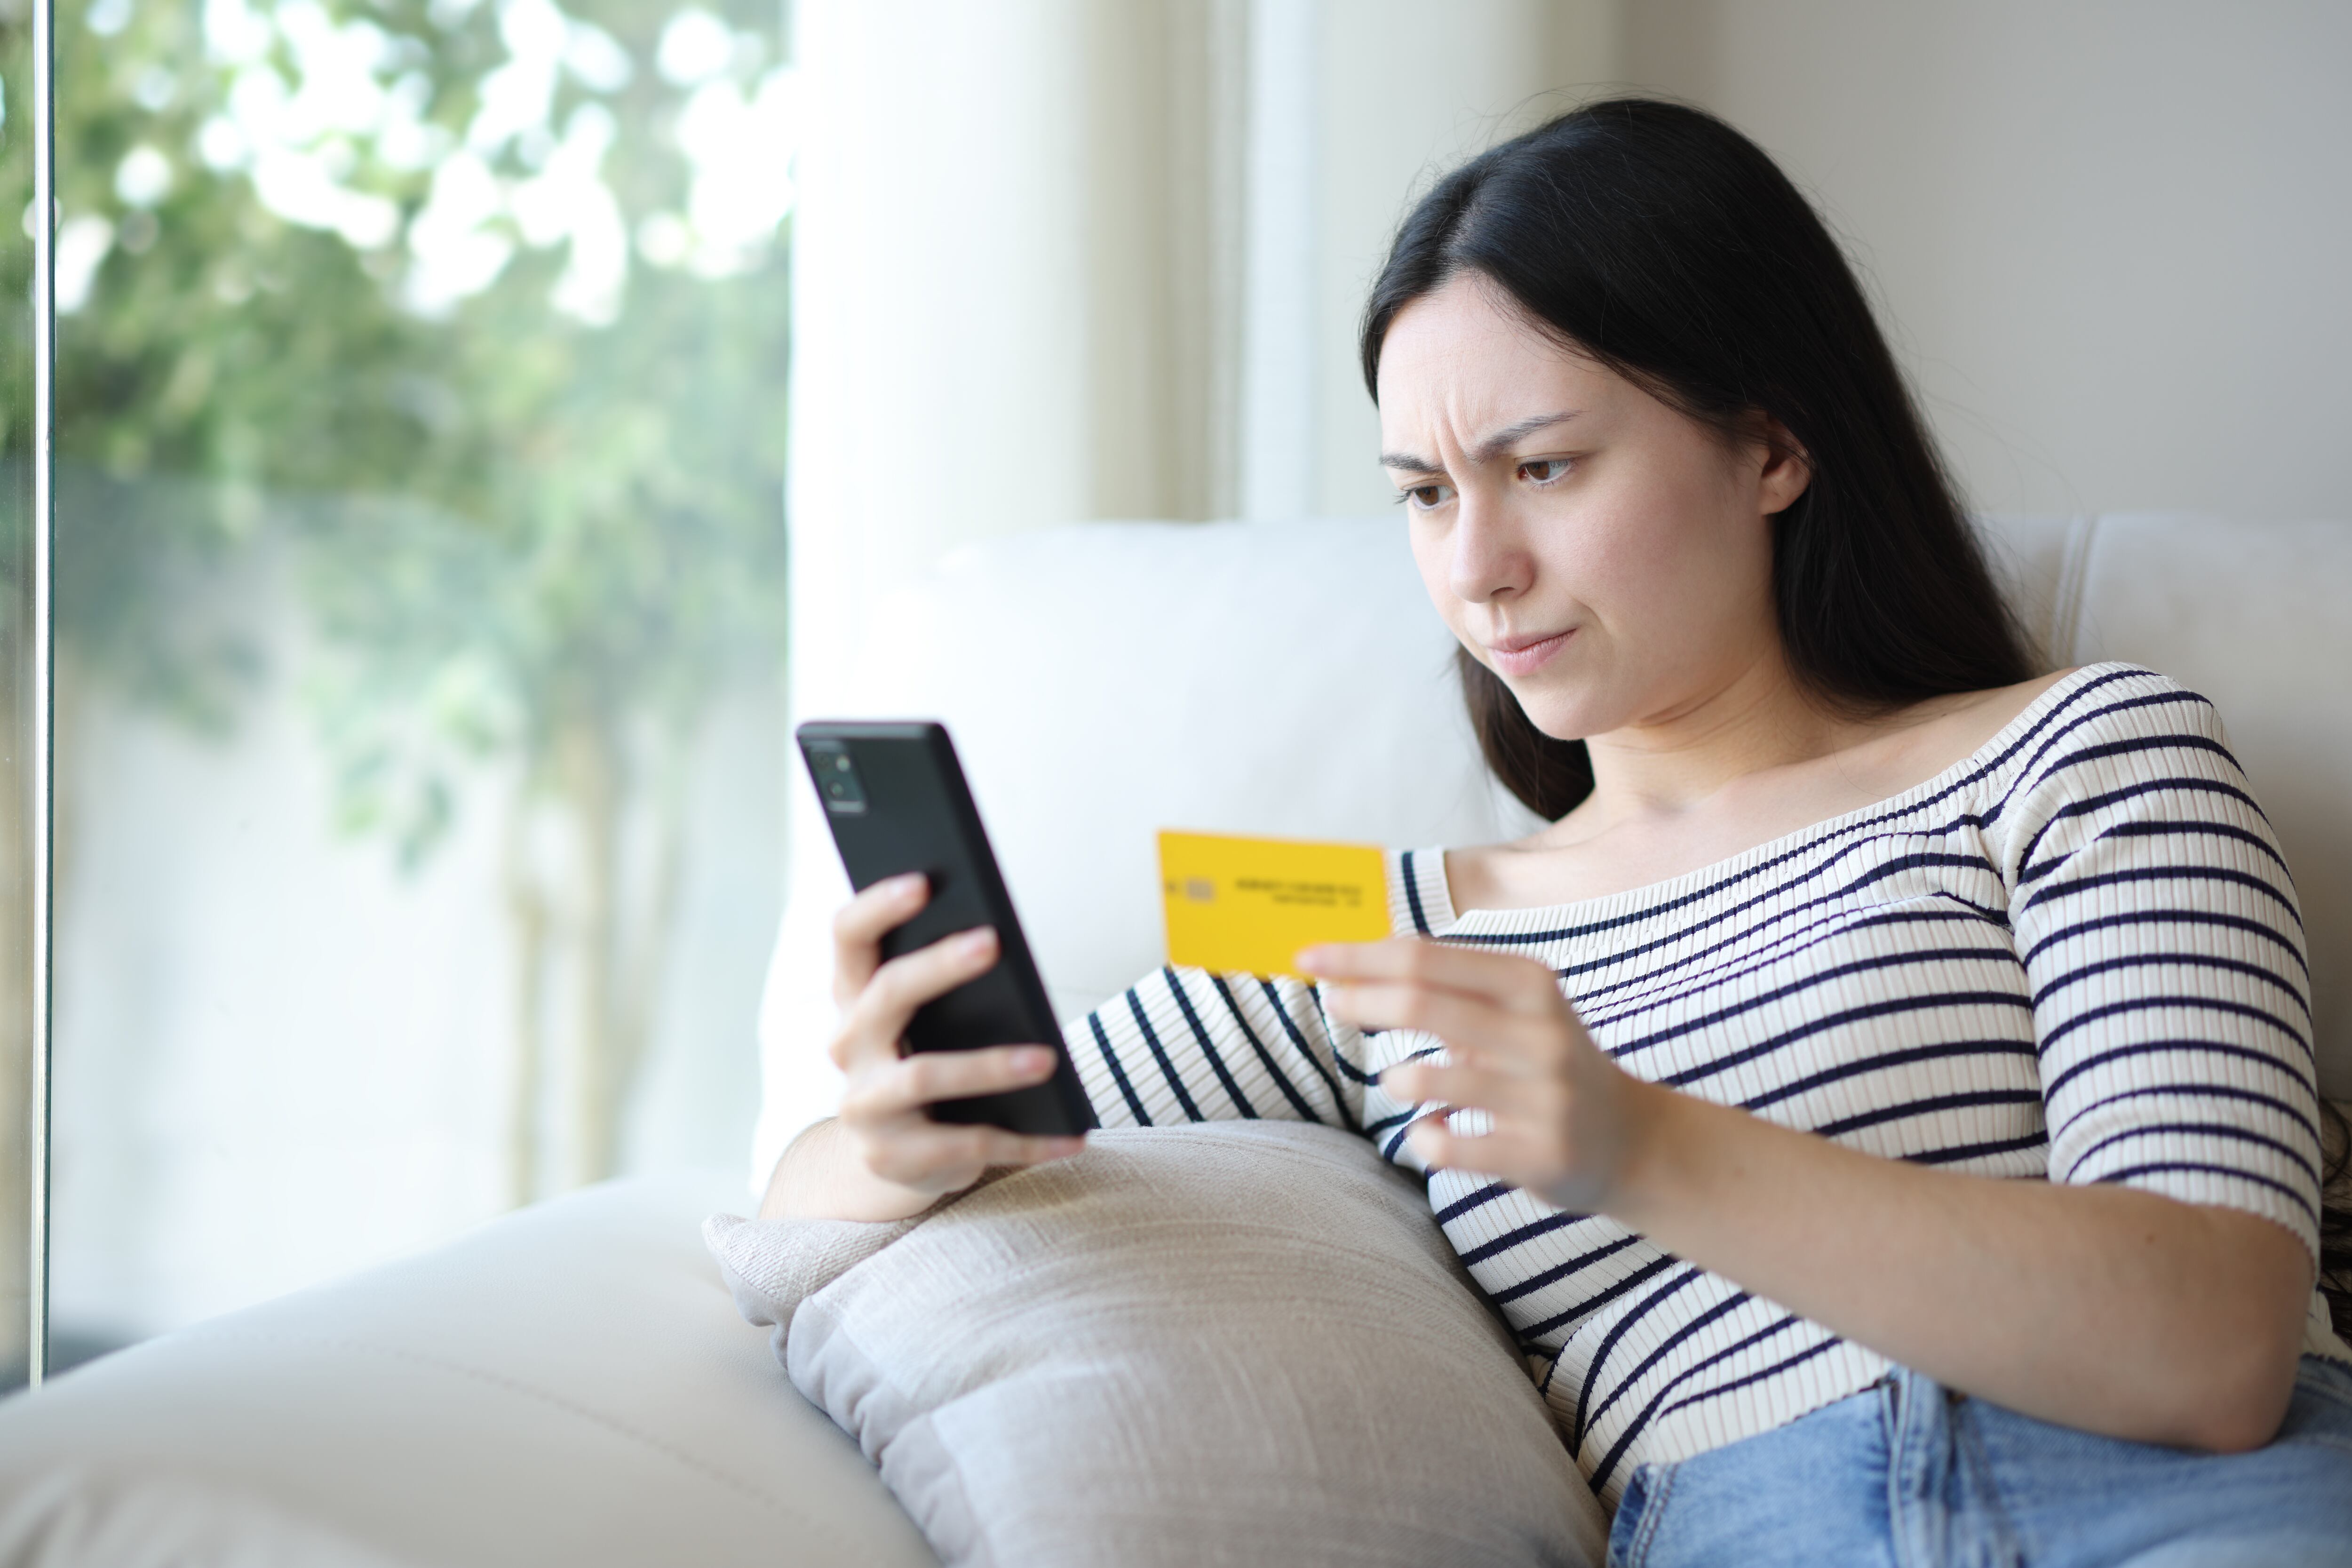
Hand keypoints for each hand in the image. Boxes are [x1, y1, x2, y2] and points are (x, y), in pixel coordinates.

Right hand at [828, 873, 1084, 1202]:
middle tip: (993, 942)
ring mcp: (866, 1106)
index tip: (924, 881)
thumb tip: (1001, 941)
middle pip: (887, 994)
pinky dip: (1025, 1141)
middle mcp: (849, 1047)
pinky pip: (966, 1144)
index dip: (877, 906)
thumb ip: (946, 983)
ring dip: (990, 1065)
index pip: (848, 937)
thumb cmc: (924, 1063)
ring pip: (924, 1074)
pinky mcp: (894, 1157)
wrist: (897, 1159)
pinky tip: (1071, 1136)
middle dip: (939, 965)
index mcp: (854, 998)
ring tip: (1048, 1058)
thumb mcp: (925, 1021)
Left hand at [1302, 938, 1655, 1212]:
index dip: (1358, 955)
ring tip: (1404, 1082)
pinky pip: (1447, 1147)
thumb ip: (1447, 984)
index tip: (1308, 956)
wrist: (1632, 1141)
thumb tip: (1357, 959)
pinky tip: (1436, 1133)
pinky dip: (1425, 1138)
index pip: (1424, 956)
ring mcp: (1543, 1095)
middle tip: (1329, 1001)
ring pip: (1427, 1080)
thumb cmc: (1545, 1063)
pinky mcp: (1539, 1154)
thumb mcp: (1514, 1008)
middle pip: (1420, 1002)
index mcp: (1529, 983)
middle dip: (1360, 999)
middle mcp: (1540, 1032)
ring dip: (1398, 1080)